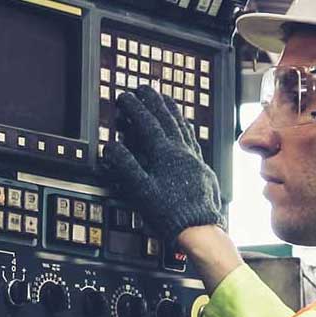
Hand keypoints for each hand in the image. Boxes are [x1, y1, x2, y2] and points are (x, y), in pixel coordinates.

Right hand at [101, 85, 225, 240]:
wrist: (199, 228)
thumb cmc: (170, 213)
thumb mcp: (141, 190)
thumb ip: (126, 166)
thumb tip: (112, 146)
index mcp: (166, 155)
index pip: (147, 123)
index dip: (135, 108)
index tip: (126, 96)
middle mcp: (182, 152)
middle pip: (167, 119)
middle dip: (154, 101)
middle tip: (145, 88)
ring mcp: (195, 159)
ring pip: (184, 127)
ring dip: (173, 112)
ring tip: (166, 100)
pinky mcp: (203, 169)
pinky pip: (194, 141)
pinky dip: (187, 130)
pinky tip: (187, 130)